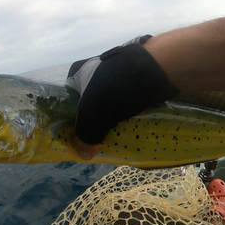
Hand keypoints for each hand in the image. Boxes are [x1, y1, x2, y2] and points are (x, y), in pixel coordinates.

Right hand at [67, 36, 178, 159]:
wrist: (154, 69)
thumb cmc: (114, 88)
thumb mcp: (91, 114)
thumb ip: (85, 135)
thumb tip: (85, 154)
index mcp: (79, 72)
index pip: (69, 99)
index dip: (72, 117)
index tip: (80, 134)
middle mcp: (97, 69)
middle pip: (92, 102)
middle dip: (96, 120)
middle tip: (99, 138)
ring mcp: (119, 72)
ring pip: (113, 102)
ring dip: (115, 117)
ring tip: (117, 135)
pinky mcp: (137, 78)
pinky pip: (130, 99)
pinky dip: (131, 112)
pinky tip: (134, 124)